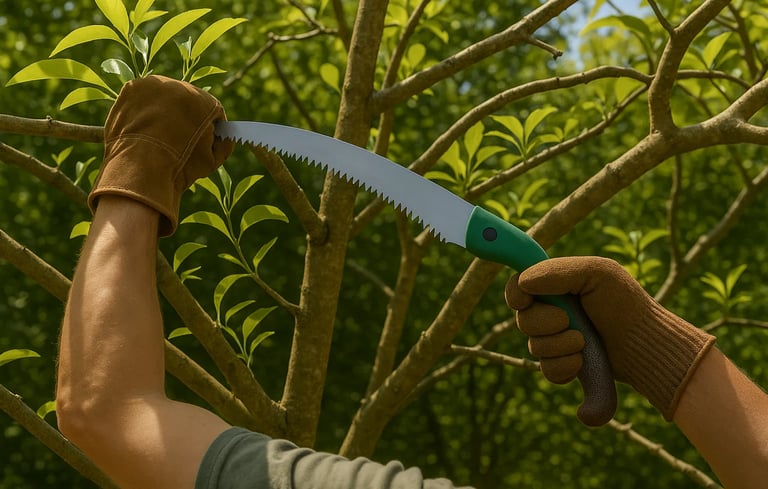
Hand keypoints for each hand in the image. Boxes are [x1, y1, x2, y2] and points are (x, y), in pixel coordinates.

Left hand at [89, 75, 233, 235]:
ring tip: (156, 135)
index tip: (201, 140)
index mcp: (203, 100)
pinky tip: (141, 128)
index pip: (211, 108)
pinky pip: (142, 98)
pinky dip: (142, 110)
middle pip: (187, 100)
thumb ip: (224, 144)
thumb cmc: (180, 166)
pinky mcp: (131, 89)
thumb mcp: (212, 160)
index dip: (208, 126)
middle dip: (184, 117)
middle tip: (176, 139)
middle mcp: (179, 85)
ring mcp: (153, 85)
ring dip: (163, 111)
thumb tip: (224, 136)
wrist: (141, 169)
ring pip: (163, 97)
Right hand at [505, 256, 714, 419]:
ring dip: (559, 346)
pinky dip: (563, 368)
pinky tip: (581, 363)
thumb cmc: (625, 303)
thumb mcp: (596, 272)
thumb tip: (523, 283)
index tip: (524, 301)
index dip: (515, 295)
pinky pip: (547, 370)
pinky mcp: (566, 364)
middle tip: (570, 321)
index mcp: (556, 285)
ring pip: (534, 347)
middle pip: (522, 320)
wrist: (647, 344)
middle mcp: (552, 311)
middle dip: (544, 323)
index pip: (517, 286)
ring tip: (584, 343)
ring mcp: (558, 339)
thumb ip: (556, 271)